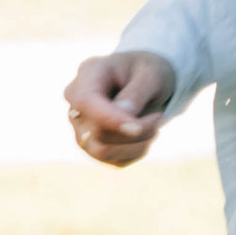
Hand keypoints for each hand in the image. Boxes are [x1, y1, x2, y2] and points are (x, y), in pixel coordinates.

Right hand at [64, 49, 175, 166]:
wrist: (146, 82)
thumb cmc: (147, 73)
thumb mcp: (151, 74)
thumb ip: (136, 92)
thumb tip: (123, 114)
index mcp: (88, 74)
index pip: (86, 101)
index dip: (110, 118)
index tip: (137, 127)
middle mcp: (76, 103)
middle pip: (96, 131)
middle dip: (136, 130)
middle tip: (159, 116)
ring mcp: (80, 128)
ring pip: (102, 150)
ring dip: (137, 143)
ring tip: (154, 125)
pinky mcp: (91, 147)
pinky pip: (114, 160)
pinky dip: (137, 151)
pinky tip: (145, 134)